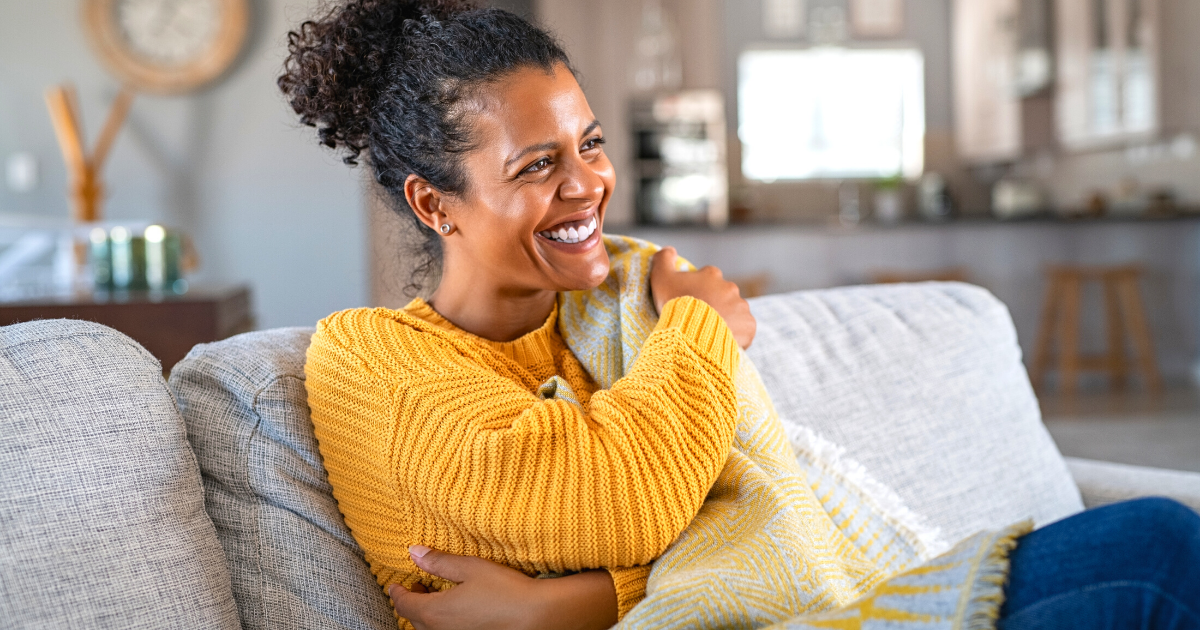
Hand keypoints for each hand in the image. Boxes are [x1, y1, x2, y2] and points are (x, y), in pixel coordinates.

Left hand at [389, 546, 617, 629]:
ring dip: (426, 616)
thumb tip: (414, 552)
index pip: (404, 604)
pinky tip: (456, 614)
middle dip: (411, 603)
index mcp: (435, 612)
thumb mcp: (470, 568)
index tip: (395, 584)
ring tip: (437, 600)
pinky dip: (442, 624)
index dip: (397, 592)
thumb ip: (439, 562)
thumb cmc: (505, 590)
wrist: (537, 617)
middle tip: (419, 586)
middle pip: (414, 620)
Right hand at [649, 247, 755, 348]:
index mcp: (711, 275)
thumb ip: (663, 260)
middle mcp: (730, 287)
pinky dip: (737, 335)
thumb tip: (670, 250)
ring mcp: (741, 306)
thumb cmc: (675, 305)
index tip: (690, 302)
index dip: (697, 290)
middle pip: (722, 296)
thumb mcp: (661, 279)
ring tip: (710, 334)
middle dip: (714, 305)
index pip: (707, 278)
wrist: (692, 334)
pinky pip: (744, 329)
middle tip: (699, 320)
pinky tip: (723, 341)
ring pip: (734, 312)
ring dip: (725, 320)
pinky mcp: (749, 325)